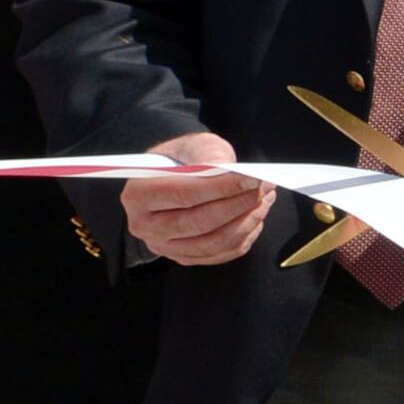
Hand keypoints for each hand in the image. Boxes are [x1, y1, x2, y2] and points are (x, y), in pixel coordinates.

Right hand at [122, 131, 273, 263]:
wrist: (174, 174)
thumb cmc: (185, 157)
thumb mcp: (195, 146)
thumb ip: (212, 158)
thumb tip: (237, 176)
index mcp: (138, 194)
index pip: (185, 195)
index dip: (222, 188)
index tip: (252, 179)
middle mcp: (145, 226)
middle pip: (199, 223)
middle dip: (238, 205)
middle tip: (264, 187)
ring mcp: (164, 246)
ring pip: (214, 242)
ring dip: (248, 220)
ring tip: (265, 198)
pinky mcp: (185, 257)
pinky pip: (222, 253)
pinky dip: (245, 234)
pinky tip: (256, 215)